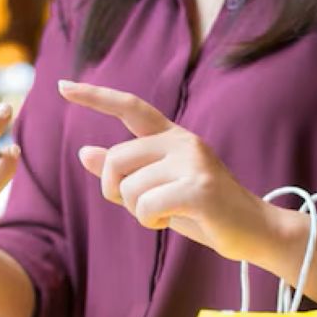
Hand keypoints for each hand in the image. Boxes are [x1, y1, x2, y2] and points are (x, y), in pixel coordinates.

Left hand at [58, 79, 274, 262]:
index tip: (62, 86)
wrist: (255, 230)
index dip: (95, 97)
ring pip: (130, 188)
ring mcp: (192, 162)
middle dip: (114, 190)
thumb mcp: (159, 189)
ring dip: (137, 212)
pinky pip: (147, 205)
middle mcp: (182, 142)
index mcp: (173, 137)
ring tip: (163, 215)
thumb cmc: (204, 211)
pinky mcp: (199, 188)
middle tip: (138, 207)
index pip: (131, 107)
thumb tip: (84, 153)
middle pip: (116, 159)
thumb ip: (126, 171)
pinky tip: (167, 222)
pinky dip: (149, 220)